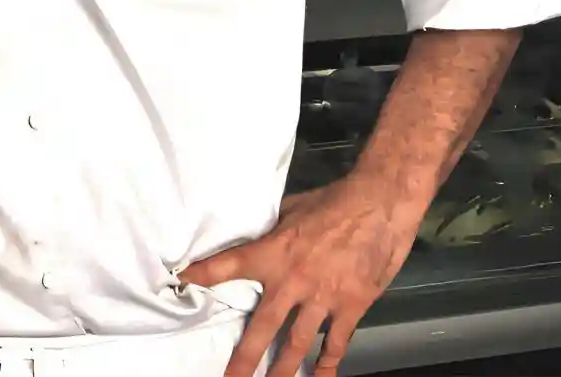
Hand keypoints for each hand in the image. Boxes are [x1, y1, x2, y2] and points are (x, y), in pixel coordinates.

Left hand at [180, 176, 423, 376]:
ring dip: (285, 369)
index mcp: (273, 253)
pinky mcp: (351, 306)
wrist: (379, 205)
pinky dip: (330, 361)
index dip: (203, 274)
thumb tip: (259, 235)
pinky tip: (323, 376)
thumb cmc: (333, 202)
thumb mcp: (291, 209)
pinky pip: (337, 341)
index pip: (228, 265)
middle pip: (263, 327)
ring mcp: (322, 298)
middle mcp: (292, 281)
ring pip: (298, 342)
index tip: (181, 282)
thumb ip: (273, 231)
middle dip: (246, 357)